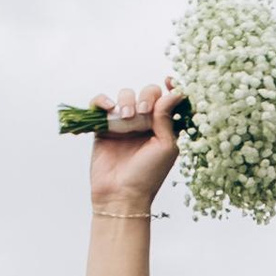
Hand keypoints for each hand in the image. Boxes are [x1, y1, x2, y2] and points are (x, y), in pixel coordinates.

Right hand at [86, 80, 181, 215]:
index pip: (167, 100)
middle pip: (146, 92)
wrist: (121, 194)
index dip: (170, 87)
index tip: (169, 81)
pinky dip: (103, 100)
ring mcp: (123, 124)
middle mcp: (144, 123)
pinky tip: (109, 109)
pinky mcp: (103, 127)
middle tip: (143, 113)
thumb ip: (167, 118)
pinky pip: (100, 104)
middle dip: (146, 96)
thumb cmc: (148, 175)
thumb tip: (174, 93)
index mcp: (163, 127)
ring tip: (127, 118)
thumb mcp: (165, 146)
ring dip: (126, 101)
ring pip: (125, 95)